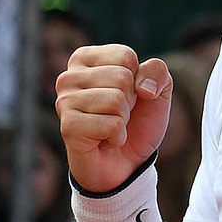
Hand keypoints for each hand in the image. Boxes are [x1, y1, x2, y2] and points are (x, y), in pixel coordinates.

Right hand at [55, 44, 171, 193]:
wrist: (125, 164)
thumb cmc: (136, 123)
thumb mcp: (157, 92)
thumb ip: (157, 72)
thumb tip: (143, 86)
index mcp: (85, 59)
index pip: (125, 57)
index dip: (137, 80)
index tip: (127, 97)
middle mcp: (68, 76)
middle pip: (122, 77)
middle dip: (131, 102)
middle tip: (119, 116)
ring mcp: (64, 101)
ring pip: (116, 100)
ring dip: (124, 120)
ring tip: (112, 127)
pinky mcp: (69, 126)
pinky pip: (112, 124)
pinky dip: (118, 136)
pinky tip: (106, 140)